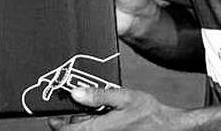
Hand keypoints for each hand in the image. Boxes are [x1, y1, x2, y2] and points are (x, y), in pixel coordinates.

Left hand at [47, 87, 183, 130]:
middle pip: (76, 130)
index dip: (57, 123)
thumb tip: (75, 93)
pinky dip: (95, 123)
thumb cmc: (148, 113)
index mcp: (99, 130)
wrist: (166, 126)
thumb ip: (98, 96)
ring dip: (85, 120)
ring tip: (94, 105)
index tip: (53, 114)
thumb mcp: (124, 97)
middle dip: (73, 118)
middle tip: (76, 101)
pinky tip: (103, 113)